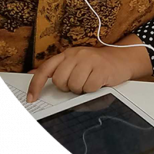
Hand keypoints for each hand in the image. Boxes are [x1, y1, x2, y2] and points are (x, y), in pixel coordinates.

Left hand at [26, 38, 151, 101]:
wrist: (122, 59)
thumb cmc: (96, 64)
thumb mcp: (74, 63)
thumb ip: (55, 69)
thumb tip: (31, 74)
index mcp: (68, 54)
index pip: (46, 69)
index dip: (36, 85)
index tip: (31, 99)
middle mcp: (77, 54)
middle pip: (60, 80)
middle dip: (67, 87)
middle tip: (78, 83)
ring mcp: (90, 60)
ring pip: (74, 85)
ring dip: (81, 89)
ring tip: (89, 82)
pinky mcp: (102, 69)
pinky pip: (89, 88)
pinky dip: (92, 90)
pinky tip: (98, 82)